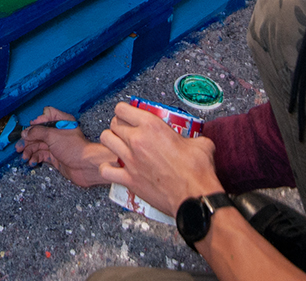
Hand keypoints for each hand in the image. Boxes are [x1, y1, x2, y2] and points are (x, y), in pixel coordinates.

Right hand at [16, 107, 115, 186]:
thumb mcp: (52, 135)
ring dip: (29, 150)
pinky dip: (35, 158)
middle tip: (19, 146)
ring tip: (24, 156)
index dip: (37, 121)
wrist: (85, 167)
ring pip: (38, 145)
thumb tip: (25, 132)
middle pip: (39, 132)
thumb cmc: (74, 148)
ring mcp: (56, 145)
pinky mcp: (55, 157)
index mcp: (62, 122)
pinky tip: (31, 161)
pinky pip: (41, 155)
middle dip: (28, 140)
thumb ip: (37, 132)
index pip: (47, 115)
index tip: (30, 128)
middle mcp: (59, 132)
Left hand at [96, 101, 221, 216]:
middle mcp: (137, 140)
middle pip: (113, 124)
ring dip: (111, 141)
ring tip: (118, 145)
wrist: (194, 197)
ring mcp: (130, 160)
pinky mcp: (129, 179)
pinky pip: (105, 170)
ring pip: (106, 140)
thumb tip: (196, 140)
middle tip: (126, 130)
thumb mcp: (200, 143)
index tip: (128, 115)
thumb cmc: (197, 171)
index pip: (123, 109)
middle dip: (118, 125)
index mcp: (152, 126)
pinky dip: (107, 168)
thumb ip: (192, 137)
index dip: (124, 111)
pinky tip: (115, 168)